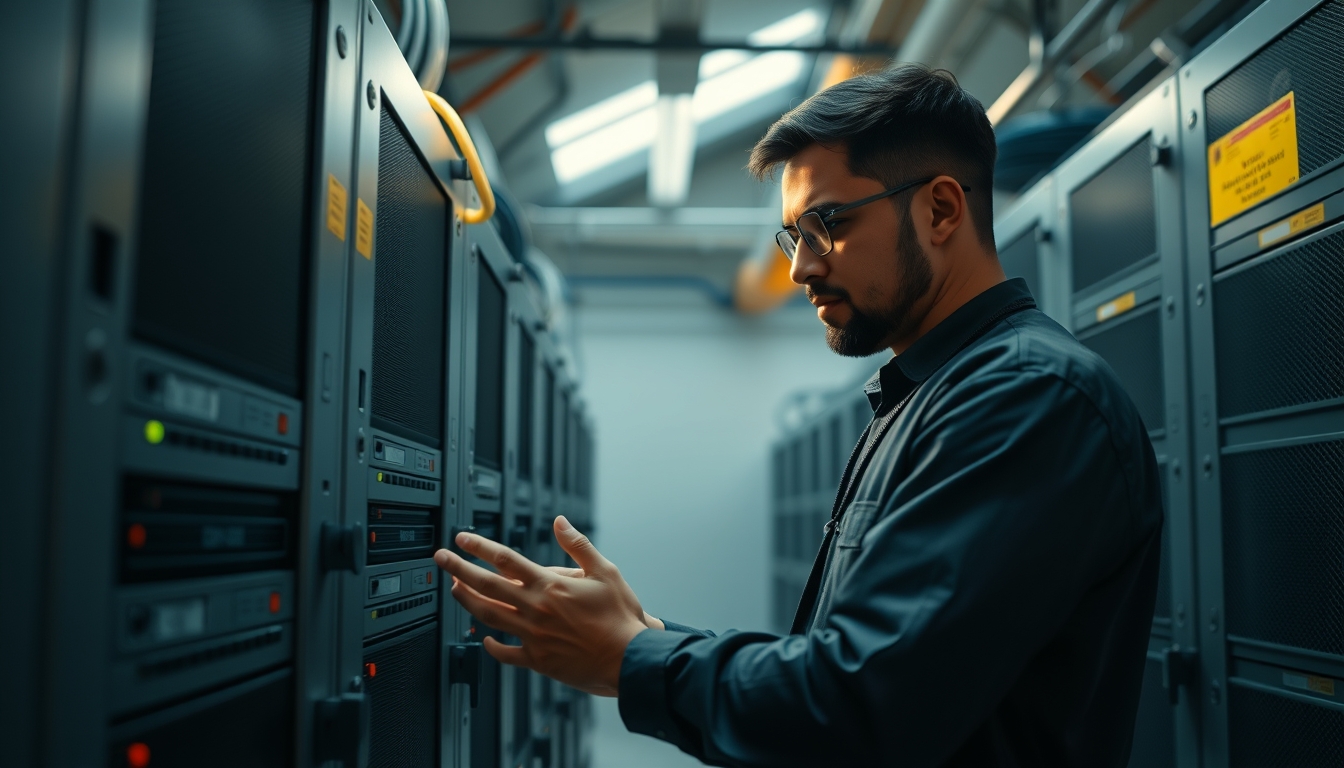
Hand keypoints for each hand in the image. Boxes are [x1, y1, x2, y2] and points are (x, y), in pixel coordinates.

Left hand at [434, 516, 650, 696]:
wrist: (628, 660)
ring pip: (489, 616)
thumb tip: (559, 522)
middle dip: (459, 570)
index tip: (463, 539)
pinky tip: (485, 638)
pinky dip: (492, 645)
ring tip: (453, 590)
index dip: (481, 548)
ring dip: (466, 602)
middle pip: (487, 586)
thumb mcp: (606, 572)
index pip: (506, 560)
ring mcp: (533, 637)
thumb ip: (578, 546)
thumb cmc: (621, 616)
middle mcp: (536, 610)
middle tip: (441, 559)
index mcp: (550, 586)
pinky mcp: (538, 661)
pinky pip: (506, 653)